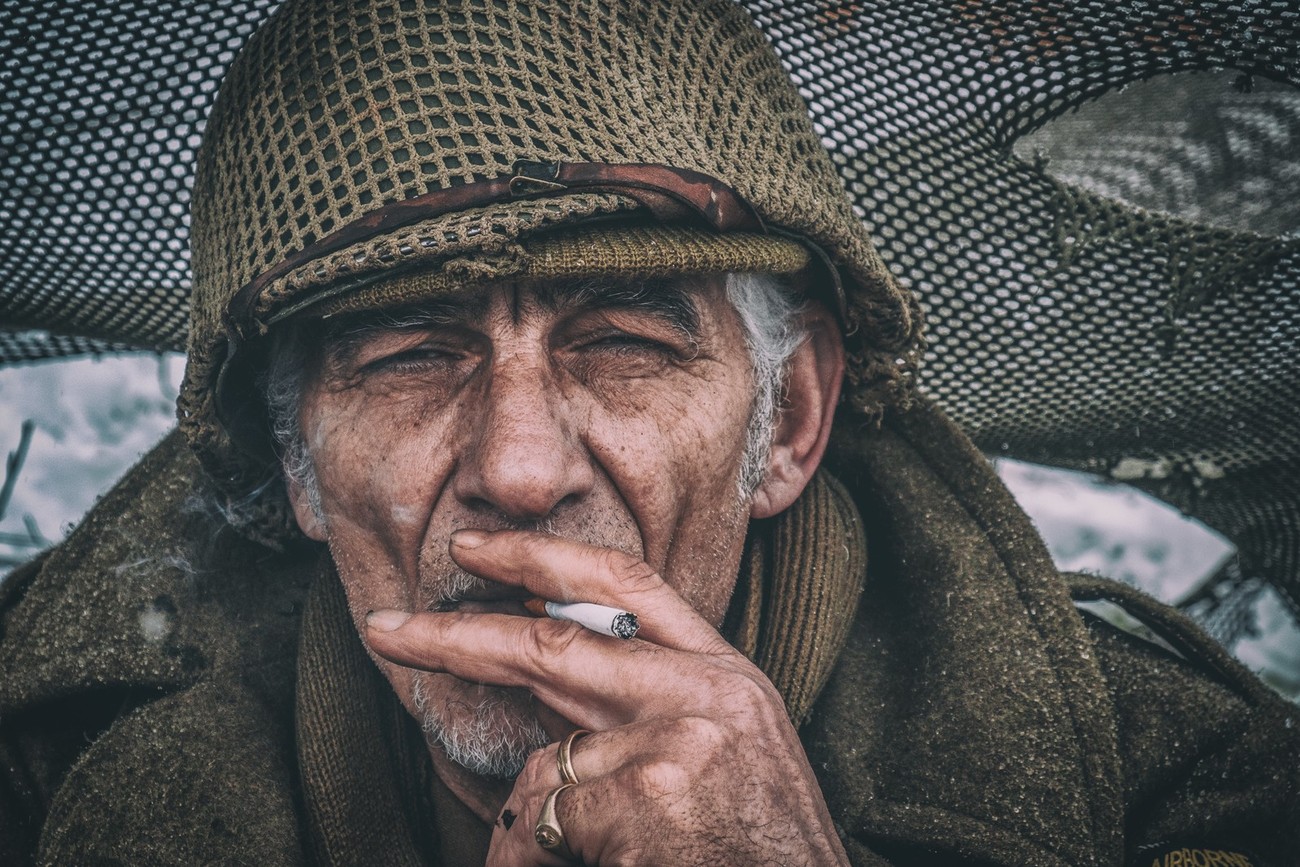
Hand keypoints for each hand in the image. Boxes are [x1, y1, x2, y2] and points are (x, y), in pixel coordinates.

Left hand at [365, 529, 849, 865]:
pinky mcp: (644, 794)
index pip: (626, 584)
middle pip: (552, 646)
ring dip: (541, 820)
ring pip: (549, 760)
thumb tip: (551, 685)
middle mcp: (701, 691)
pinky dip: (545, 856)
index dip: (542, 559)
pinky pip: (550, 820)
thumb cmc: (763, 842)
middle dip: (456, 638)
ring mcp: (673, 738)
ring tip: (603, 852)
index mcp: (725, 673)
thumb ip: (655, 703)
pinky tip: (616, 866)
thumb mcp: (734, 747)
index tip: (479, 550)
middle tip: (386, 631)